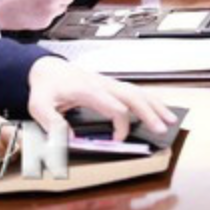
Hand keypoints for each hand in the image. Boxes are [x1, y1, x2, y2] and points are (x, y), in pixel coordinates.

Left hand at [26, 56, 173, 143]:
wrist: (48, 69)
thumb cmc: (45, 88)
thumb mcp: (39, 107)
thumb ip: (52, 123)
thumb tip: (69, 140)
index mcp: (86, 90)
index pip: (110, 104)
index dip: (119, 121)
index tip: (120, 138)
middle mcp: (102, 85)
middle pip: (132, 96)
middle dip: (148, 112)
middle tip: (160, 129)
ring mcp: (110, 84)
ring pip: (138, 92)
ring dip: (155, 106)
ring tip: (170, 119)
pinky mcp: (112, 86)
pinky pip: (136, 92)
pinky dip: (151, 101)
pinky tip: (160, 110)